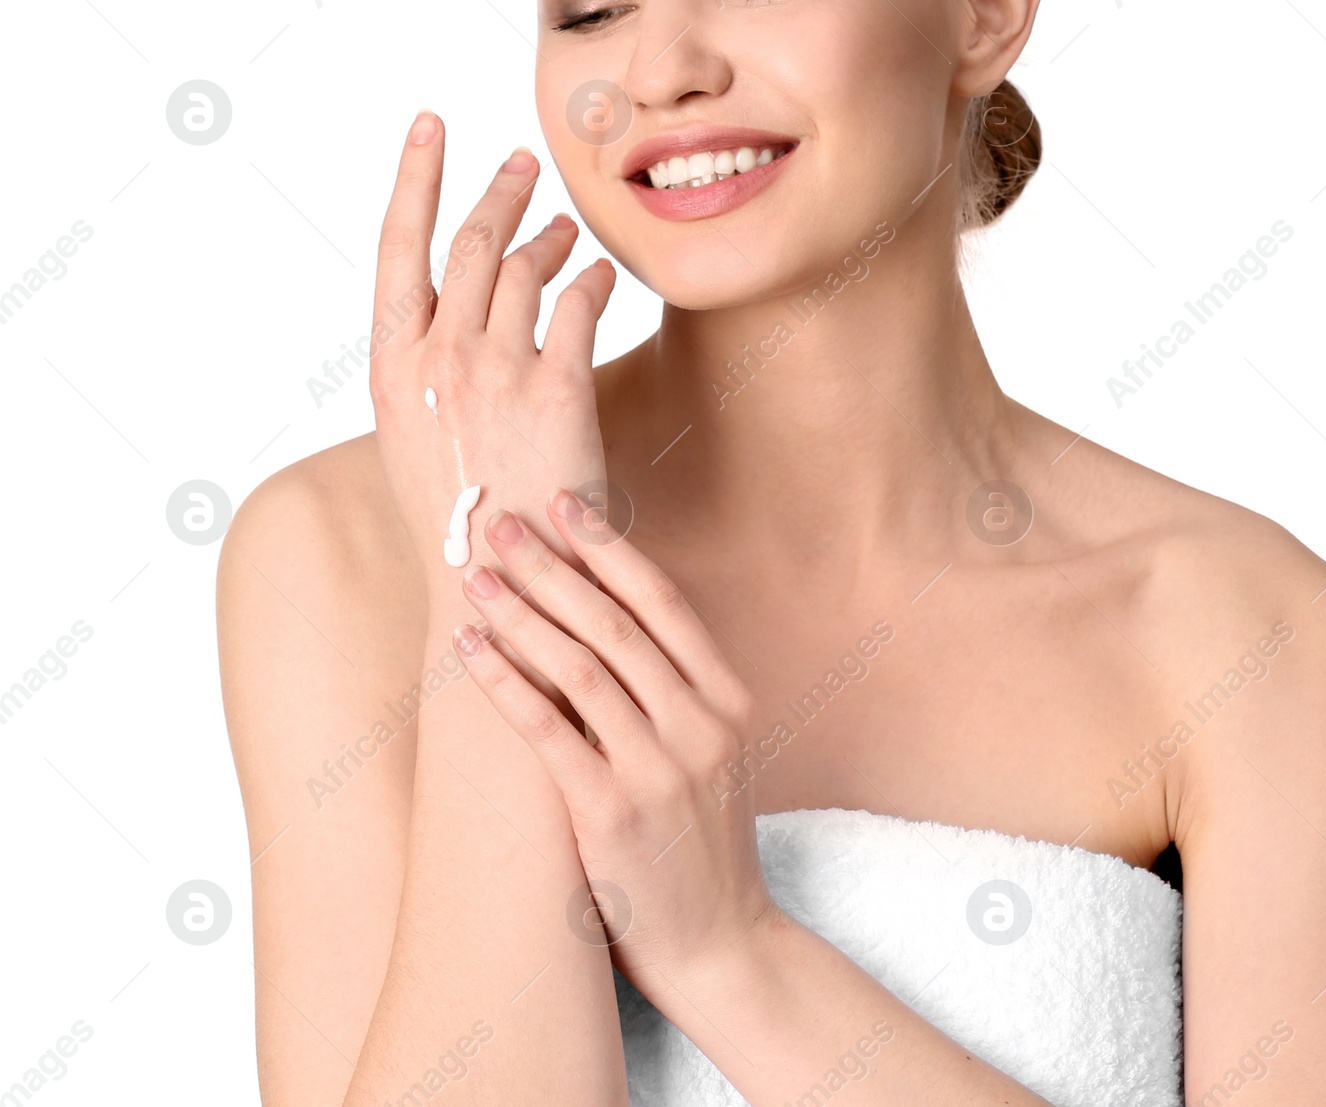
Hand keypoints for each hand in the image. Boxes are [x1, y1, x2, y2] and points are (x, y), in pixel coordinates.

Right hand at [368, 111, 617, 606]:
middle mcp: (439, 357)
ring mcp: (496, 370)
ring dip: (550, 236)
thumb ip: (428, 366)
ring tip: (565, 226)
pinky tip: (604, 276)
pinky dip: (594, 281)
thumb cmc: (462, 515)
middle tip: (523, 163)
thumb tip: (460, 304)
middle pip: (473, 245)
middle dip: (499, 192)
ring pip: (528, 268)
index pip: (397, 247)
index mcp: (393, 367)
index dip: (414, 177)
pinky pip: (580, 304)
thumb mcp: (415, 436)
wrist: (499, 584)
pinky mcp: (558, 388)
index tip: (429, 123)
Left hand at [451, 492, 777, 1000]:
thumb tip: (613, 621)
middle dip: (552, 565)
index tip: (567, 504)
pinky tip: (471, 650)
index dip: (611, 549)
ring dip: (520, 612)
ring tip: (477, 578)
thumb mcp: (717, 755)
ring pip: (579, 667)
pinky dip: (505, 682)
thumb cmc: (706, 845)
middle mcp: (700, 725)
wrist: (724, 946)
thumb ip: (679, 692)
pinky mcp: (612, 815)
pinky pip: (548, 732)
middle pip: (614, 623)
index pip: (664, 603)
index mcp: (729, 701)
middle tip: (502, 523)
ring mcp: (659, 770)